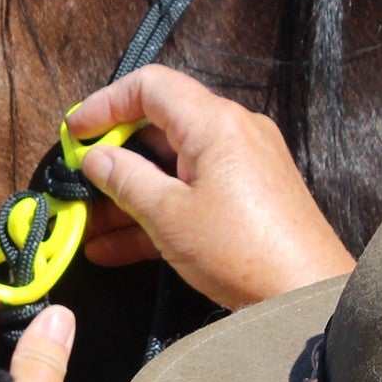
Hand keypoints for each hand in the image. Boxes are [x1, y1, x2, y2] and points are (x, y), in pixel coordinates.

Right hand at [67, 65, 353, 309]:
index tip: (74, 134)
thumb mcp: (168, 215)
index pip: (150, 86)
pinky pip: (191, 191)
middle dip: (112, 156)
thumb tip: (95, 158)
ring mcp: (242, 165)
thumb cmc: (243, 252)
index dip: (105, 103)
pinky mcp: (246, 197)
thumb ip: (125, 179)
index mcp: (214, 123)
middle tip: (77, 182)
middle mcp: (232, 132)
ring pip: (172, 166)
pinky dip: (157, 210)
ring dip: (129, 192)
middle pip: (159, 127)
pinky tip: (114, 247)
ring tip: (87, 225)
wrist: (306, 294)